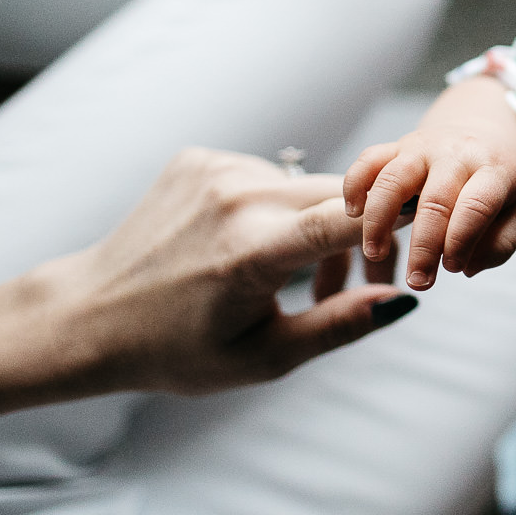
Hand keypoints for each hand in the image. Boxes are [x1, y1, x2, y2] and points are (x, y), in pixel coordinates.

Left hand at [0, 147, 419, 497]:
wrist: (88, 315)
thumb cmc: (176, 349)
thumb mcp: (263, 357)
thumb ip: (337, 326)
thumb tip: (403, 301)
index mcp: (252, 251)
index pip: (351, 221)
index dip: (397, 221)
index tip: (428, 225)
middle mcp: (236, 197)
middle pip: (337, 195)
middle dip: (356, 231)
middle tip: (336, 281)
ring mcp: (214, 169)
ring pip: (304, 185)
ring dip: (311, 219)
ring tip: (278, 271)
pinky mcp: (199, 156)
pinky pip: (266, 175)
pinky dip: (271, 205)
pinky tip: (239, 241)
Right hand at [342, 78, 515, 289]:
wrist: (484, 136)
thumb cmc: (498, 186)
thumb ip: (499, 244)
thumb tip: (465, 267)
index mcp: (494, 170)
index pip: (476, 206)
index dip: (461, 240)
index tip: (451, 268)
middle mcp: (457, 153)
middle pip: (435, 199)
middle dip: (424, 246)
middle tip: (418, 282)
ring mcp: (424, 146)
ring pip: (394, 178)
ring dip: (380, 219)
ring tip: (374, 253)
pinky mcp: (397, 145)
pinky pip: (369, 159)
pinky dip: (355, 184)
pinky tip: (354, 213)